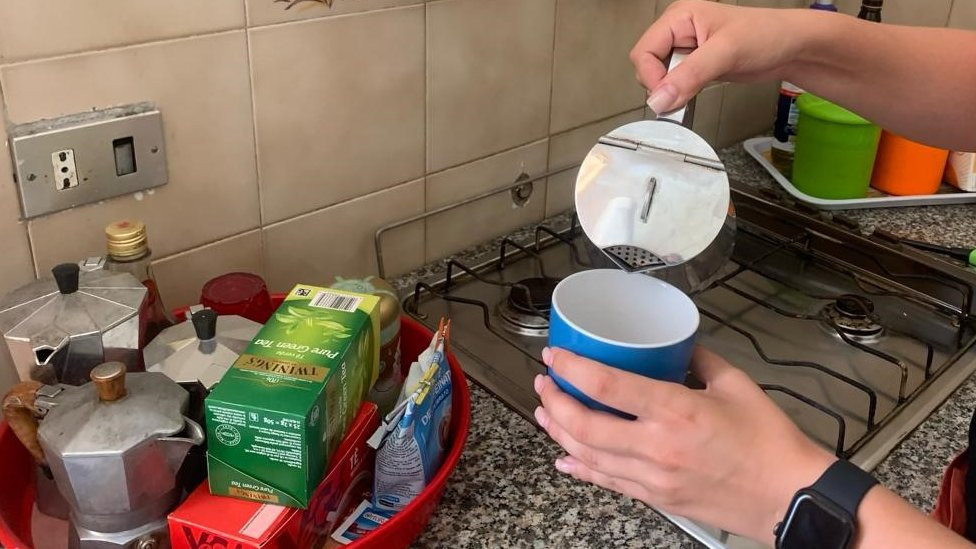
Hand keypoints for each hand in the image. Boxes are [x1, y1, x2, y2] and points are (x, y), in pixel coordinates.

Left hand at [534, 346, 834, 545]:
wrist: (790, 497)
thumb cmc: (769, 440)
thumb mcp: (736, 384)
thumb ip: (699, 359)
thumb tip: (675, 345)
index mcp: (675, 410)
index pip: (605, 386)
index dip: (570, 368)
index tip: (554, 356)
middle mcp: (656, 446)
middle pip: (583, 425)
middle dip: (553, 401)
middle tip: (543, 383)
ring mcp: (653, 477)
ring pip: (587, 456)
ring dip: (559, 433)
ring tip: (545, 413)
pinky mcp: (657, 498)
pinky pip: (607, 482)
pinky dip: (580, 469)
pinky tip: (565, 460)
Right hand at [633, 0, 807, 113]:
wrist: (791, 47)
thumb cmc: (767, 35)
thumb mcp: (726, 52)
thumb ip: (689, 75)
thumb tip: (659, 98)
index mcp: (679, 17)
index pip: (644, 51)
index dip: (651, 76)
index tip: (667, 96)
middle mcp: (678, 32)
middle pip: (647, 65)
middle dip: (661, 84)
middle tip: (684, 92)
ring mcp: (685, 50)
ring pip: (659, 78)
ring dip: (671, 91)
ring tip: (695, 89)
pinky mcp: (694, 66)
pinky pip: (674, 85)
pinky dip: (680, 95)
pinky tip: (694, 93)